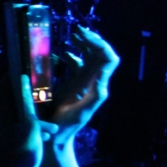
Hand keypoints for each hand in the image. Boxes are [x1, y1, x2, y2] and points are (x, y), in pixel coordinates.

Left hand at [0, 75, 57, 166]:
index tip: (34, 74)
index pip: (7, 81)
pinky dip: (15, 127)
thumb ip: (27, 102)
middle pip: (8, 99)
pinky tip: (33, 138)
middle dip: (29, 105)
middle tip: (46, 111)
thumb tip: (24, 80)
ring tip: (46, 131)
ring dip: (25, 119)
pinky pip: (0, 125)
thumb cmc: (19, 156)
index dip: (21, 76)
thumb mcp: (31, 128)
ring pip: (7, 114)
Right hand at [47, 26, 119, 147]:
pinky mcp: (73, 83)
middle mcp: (93, 80)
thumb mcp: (84, 110)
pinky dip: (71, 54)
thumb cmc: (69, 125)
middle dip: (92, 40)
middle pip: (100, 54)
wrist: (57, 135)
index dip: (100, 44)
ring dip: (83, 44)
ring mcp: (83, 81)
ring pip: (89, 56)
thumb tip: (104, 73)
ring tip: (73, 36)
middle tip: (78, 31)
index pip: (109, 58)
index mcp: (98, 85)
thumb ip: (96, 94)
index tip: (85, 36)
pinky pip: (76, 63)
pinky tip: (61, 53)